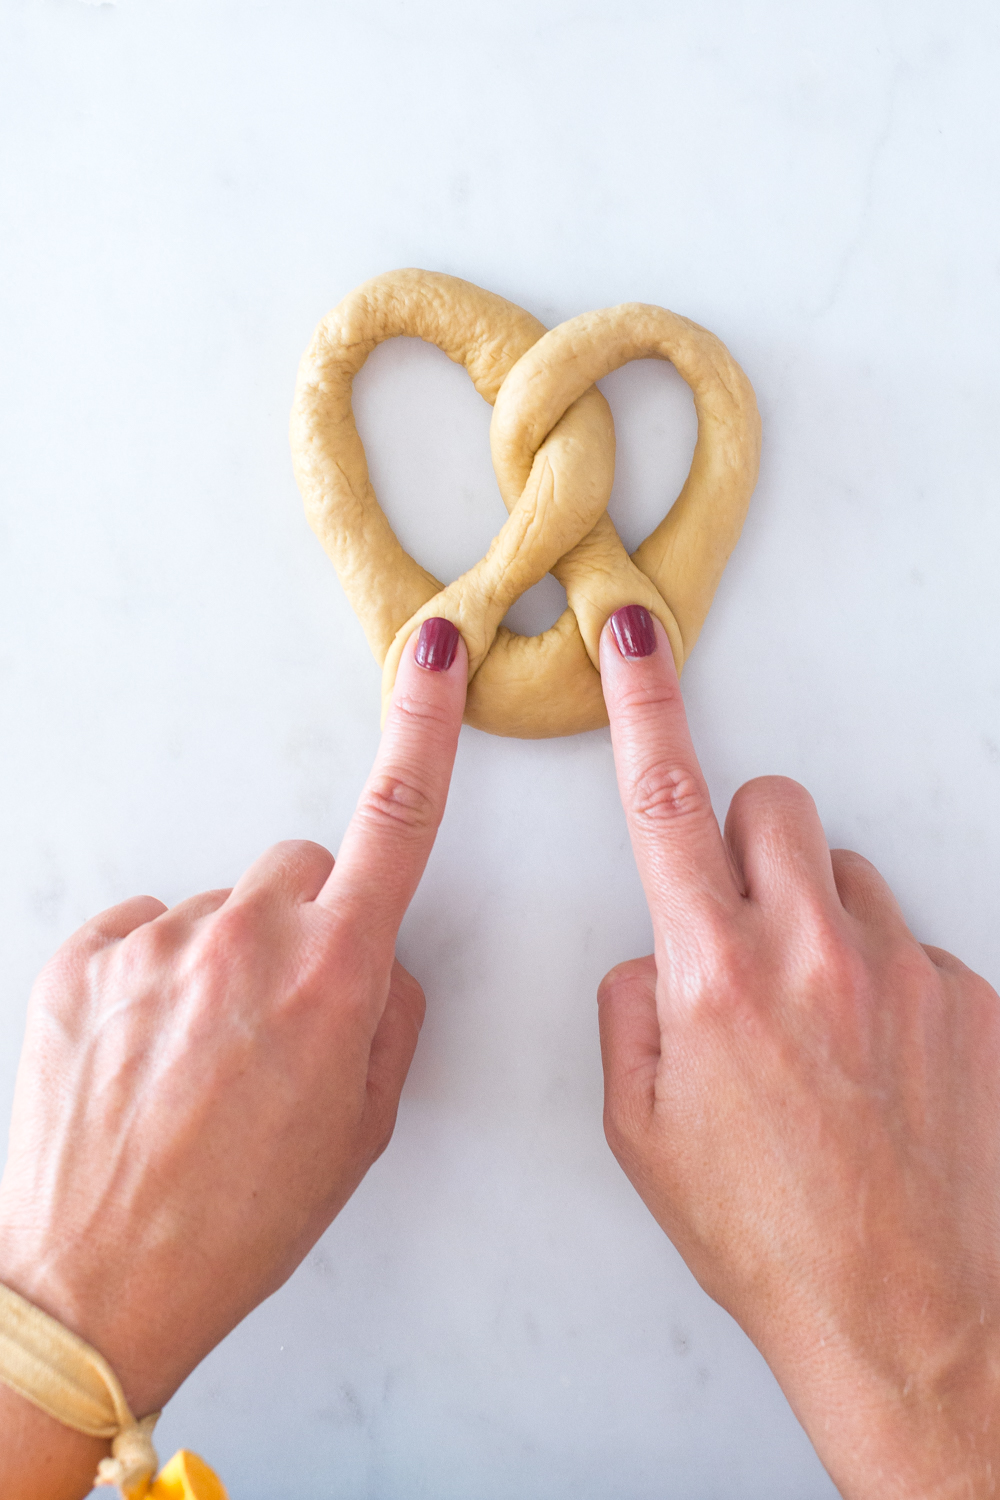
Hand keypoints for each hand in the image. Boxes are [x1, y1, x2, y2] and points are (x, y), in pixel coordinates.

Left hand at [0, 619, 465, 1499]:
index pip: (398, 818)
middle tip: (279, 1016)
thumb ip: (389, 1016)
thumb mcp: (361, 1129)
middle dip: (304, 920)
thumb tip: (376, 961)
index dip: (424, 724)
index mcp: (333, 975)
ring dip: (220, 963)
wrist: (95, 1286)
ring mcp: (156, 942)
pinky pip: (141, 932)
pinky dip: (153, 977)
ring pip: (216, 911)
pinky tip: (145, 1056)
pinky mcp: (82, 959)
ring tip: (195, 1065)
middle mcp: (245, 937)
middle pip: (297, 869)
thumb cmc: (239, 1222)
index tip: (433, 653)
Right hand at [597, 606, 999, 1499]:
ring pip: (851, 877)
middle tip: (744, 920)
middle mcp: (817, 951)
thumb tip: (656, 951)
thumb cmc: (765, 1236)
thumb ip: (629, 1009)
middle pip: (777, 803)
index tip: (634, 636)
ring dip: (823, 921)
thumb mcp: (641, 1131)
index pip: (667, 802)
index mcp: (716, 976)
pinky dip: (889, 982)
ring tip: (822, 1028)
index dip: (645, 706)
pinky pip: (918, 943)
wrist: (912, 1320)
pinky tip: (884, 1068)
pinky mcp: (976, 998)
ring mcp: (909, 969)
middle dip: (748, 838)